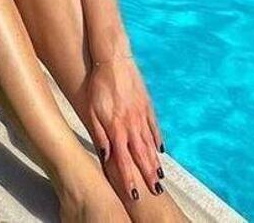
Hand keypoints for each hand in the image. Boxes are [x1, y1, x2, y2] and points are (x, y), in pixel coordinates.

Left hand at [84, 55, 165, 200]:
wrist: (113, 60)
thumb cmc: (98, 85)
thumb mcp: (92, 110)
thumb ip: (100, 134)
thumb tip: (107, 155)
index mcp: (117, 128)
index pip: (123, 160)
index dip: (128, 178)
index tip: (134, 193)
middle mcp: (132, 124)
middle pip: (141, 155)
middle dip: (147, 175)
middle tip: (155, 191)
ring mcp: (141, 115)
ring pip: (149, 143)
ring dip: (154, 161)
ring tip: (160, 176)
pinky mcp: (147, 105)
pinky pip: (154, 126)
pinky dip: (157, 139)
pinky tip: (161, 149)